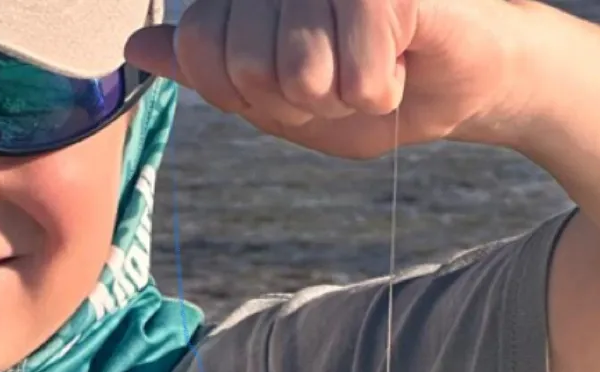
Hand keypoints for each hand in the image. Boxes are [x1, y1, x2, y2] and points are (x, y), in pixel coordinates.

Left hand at [124, 0, 523, 159]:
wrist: (463, 83)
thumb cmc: (372, 86)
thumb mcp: (276, 98)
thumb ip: (209, 71)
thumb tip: (136, 44)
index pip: (202, 52)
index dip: (246, 90)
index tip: (293, 85)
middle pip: (247, 66)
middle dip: (297, 99)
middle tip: (340, 75)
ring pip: (298, 73)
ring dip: (345, 92)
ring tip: (371, 66)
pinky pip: (354, 69)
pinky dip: (378, 85)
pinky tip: (397, 65)